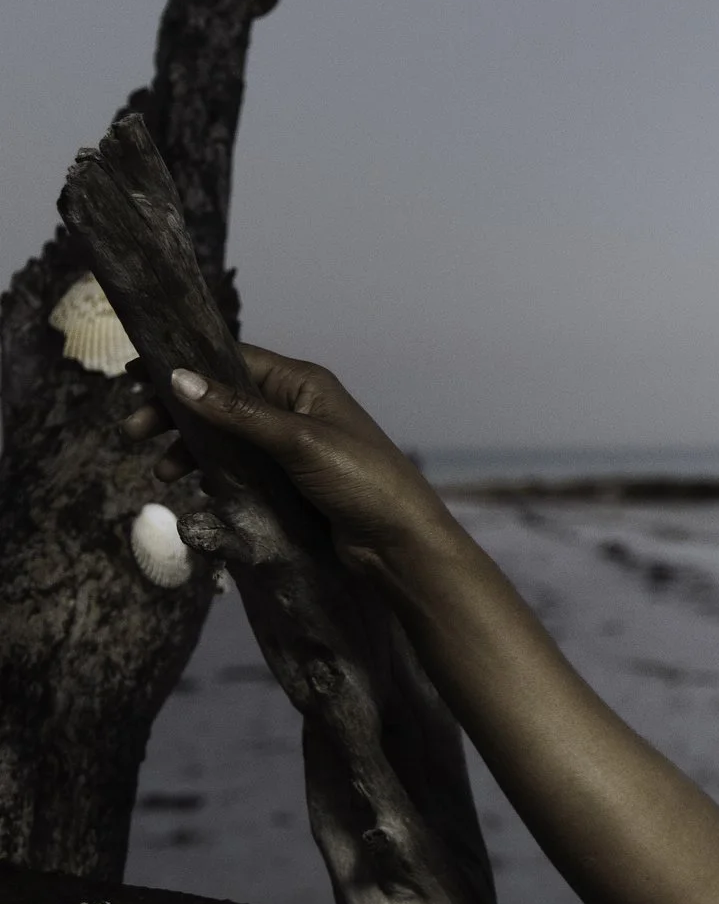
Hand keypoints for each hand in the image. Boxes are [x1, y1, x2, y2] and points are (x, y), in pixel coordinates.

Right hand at [120, 344, 457, 581]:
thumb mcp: (298, 442)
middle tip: (132, 433)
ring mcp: (292, 447)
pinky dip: (214, 476)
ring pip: (226, 438)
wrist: (400, 544)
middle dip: (177, 415)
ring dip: (191, 451)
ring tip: (161, 476)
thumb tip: (179, 378)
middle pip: (221, 400)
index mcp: (303, 385)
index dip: (184, 365)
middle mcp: (295, 409)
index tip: (135, 376)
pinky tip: (195, 492)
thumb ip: (239, 413)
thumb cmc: (361, 482)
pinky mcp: (290, 482)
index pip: (231, 360)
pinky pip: (241, 470)